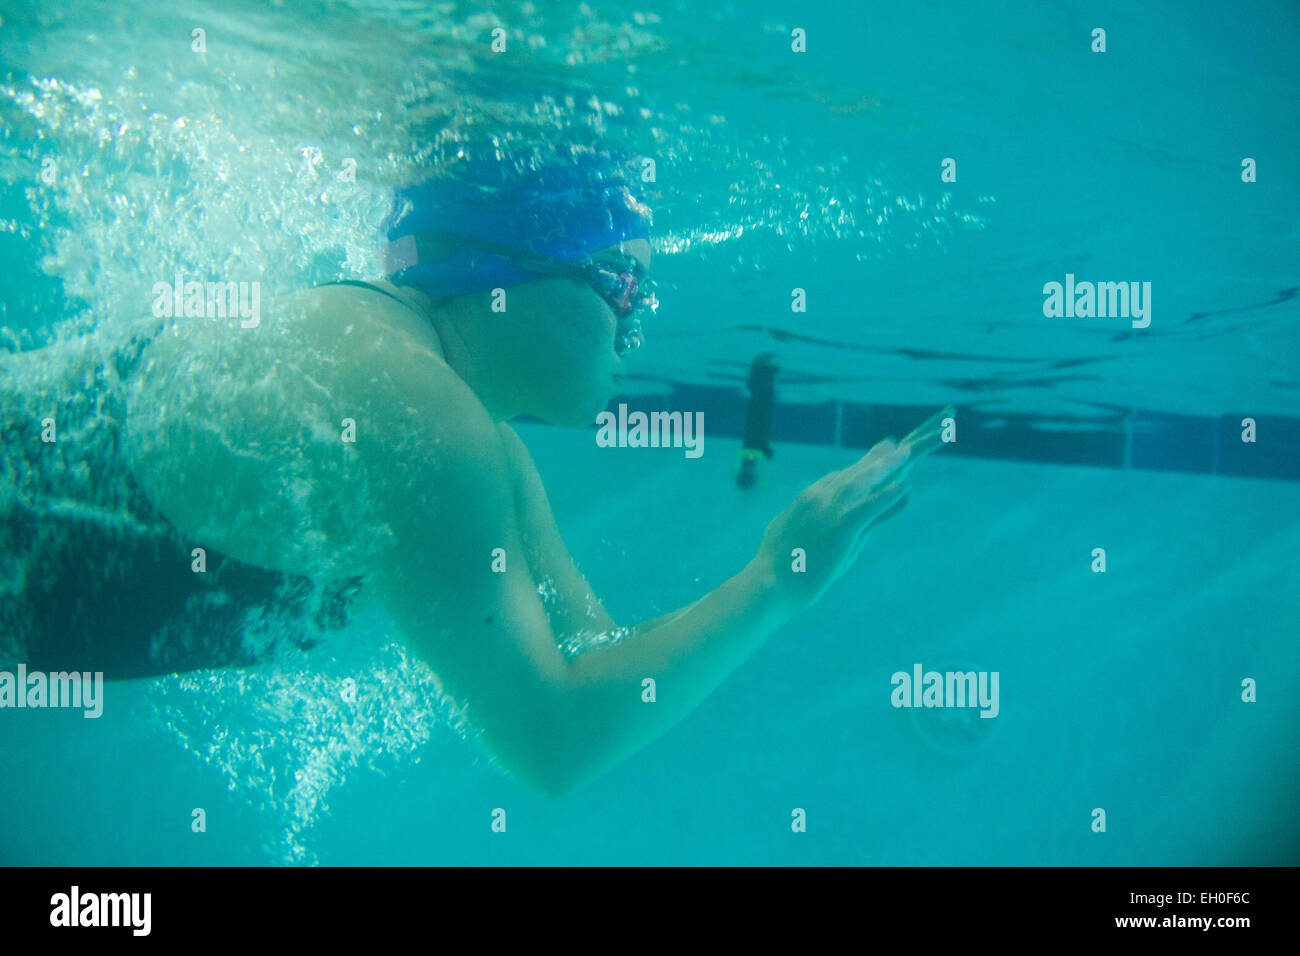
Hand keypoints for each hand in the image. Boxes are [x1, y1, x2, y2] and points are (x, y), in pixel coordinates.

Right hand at [754, 406, 950, 609]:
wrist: (769, 583)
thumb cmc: (779, 566)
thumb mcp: (793, 535)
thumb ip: (799, 520)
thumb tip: (812, 517)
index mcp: (807, 499)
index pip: (837, 478)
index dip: (859, 467)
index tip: (873, 458)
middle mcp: (818, 497)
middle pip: (852, 472)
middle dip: (875, 457)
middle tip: (893, 445)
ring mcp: (829, 510)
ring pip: (862, 482)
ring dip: (885, 466)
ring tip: (906, 453)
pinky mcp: (840, 528)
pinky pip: (869, 508)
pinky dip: (887, 496)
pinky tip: (904, 487)